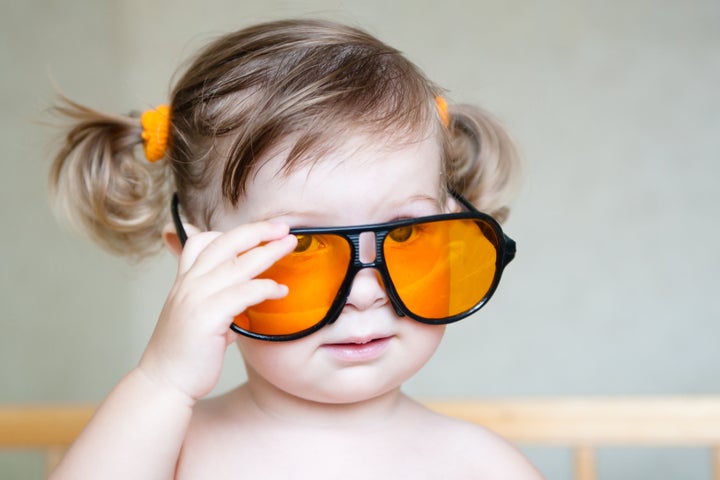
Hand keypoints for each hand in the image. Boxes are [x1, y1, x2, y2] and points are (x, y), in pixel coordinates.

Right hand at [138, 222, 296, 401]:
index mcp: (184, 281)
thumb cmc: (186, 354)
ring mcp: (196, 297)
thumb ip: (221, 303)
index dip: (233, 233)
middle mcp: (188, 284)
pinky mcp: (207, 316)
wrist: (165, 382)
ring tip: (289, 245)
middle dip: (257, 231)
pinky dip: (266, 287)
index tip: (260, 230)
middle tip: (283, 227)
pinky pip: (244, 293)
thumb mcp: (199, 318)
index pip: (203, 242)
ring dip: (268, 251)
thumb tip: (248, 301)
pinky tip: (281, 291)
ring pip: (238, 264)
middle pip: (226, 243)